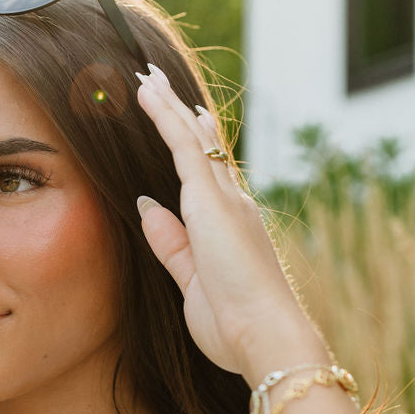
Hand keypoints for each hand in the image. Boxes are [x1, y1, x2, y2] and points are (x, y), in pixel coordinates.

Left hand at [134, 65, 327, 381]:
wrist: (266, 336)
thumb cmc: (235, 325)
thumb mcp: (191, 282)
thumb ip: (170, 244)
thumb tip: (147, 205)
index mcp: (232, 228)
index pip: (213, 175)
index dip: (200, 144)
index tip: (191, 119)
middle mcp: (234, 205)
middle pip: (202, 147)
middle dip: (180, 114)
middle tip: (161, 85)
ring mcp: (225, 199)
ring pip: (191, 138)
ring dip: (168, 105)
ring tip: (147, 77)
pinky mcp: (211, 199)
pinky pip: (182, 145)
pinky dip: (164, 116)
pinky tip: (148, 93)